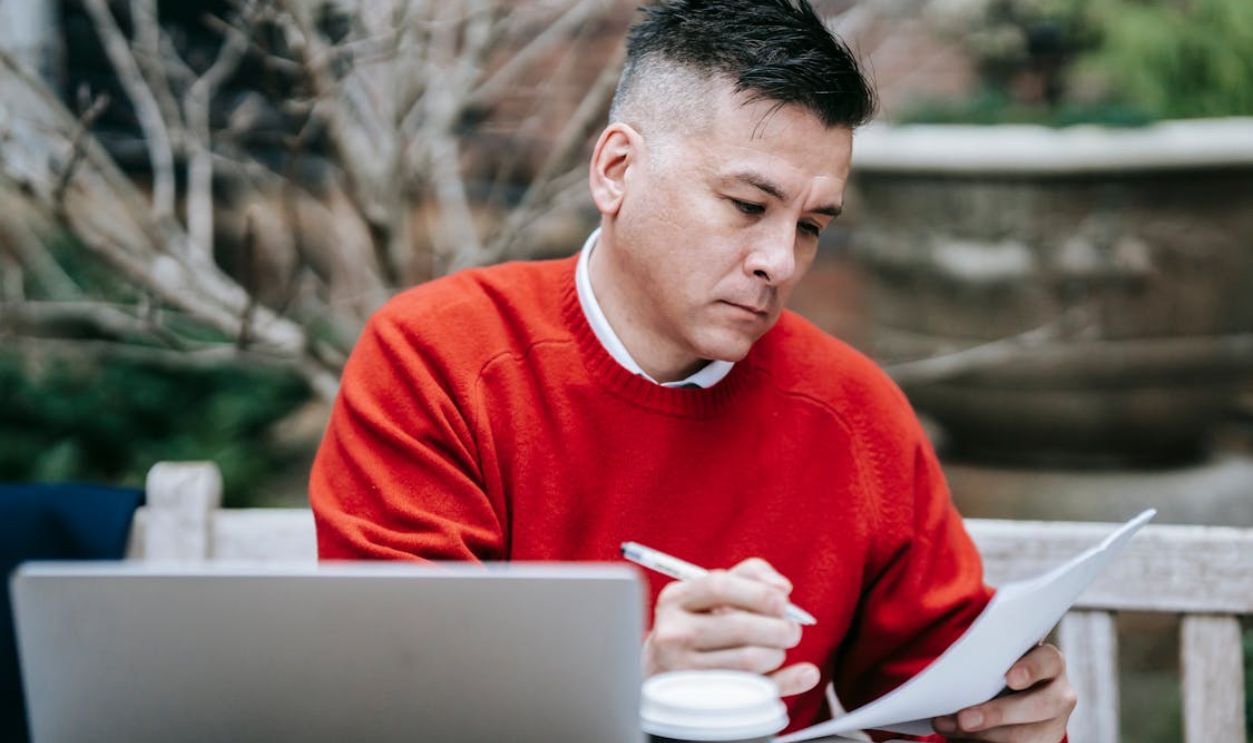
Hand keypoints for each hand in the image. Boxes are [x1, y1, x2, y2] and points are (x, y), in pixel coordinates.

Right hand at [642, 557, 820, 695]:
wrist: (663, 668)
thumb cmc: (699, 622)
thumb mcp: (714, 593)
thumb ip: (751, 575)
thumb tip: (782, 587)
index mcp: (675, 599)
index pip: (719, 586)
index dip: (758, 593)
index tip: (783, 602)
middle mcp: (672, 633)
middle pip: (740, 627)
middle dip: (779, 628)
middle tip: (791, 630)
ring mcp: (682, 669)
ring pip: (750, 659)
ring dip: (777, 654)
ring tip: (776, 651)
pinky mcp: (699, 700)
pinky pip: (753, 690)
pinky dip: (784, 681)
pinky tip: (799, 674)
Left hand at [931, 643, 1076, 741]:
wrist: (1011, 697)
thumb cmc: (997, 669)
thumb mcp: (996, 660)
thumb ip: (986, 662)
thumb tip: (952, 674)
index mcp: (1049, 662)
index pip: (1048, 660)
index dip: (1031, 669)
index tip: (1010, 678)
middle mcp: (1059, 692)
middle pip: (1040, 705)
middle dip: (998, 714)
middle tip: (964, 720)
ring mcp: (1056, 723)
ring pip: (1027, 736)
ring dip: (985, 734)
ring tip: (949, 727)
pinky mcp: (1045, 742)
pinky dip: (985, 742)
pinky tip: (961, 738)